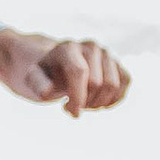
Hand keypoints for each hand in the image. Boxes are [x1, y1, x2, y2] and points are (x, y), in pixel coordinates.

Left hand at [0, 30, 129, 115]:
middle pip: (97, 83)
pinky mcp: (118, 64)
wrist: (59, 66)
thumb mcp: (33, 78)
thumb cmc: (45, 74)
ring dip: (98, 103)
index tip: (70, 112)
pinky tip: (97, 102)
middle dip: (85, 102)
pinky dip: (113, 99)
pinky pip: (125, 83)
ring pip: (113, 85)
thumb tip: (48, 91)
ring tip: (83, 103)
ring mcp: (106, 54)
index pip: (79, 72)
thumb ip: (36, 83)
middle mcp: (90, 46)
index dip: (77, 97)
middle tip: (69, 106)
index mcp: (67, 48)